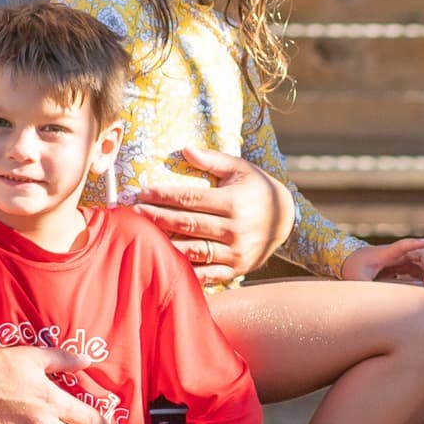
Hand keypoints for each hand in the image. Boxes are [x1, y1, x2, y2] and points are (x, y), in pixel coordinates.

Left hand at [135, 149, 289, 285]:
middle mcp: (235, 229)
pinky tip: (166, 263)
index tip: (143, 192)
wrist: (288, 219)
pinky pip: (207, 274)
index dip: (164, 196)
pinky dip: (186, 271)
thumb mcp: (240, 169)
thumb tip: (185, 149)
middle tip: (135, 213)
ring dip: (166, 244)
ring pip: (193, 250)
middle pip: (187, 224)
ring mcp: (236, 253)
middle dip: (158, 218)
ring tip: (144, 237)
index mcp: (234, 202)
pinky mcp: (237, 270)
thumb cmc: (258, 188)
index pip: (190, 199)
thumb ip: (212, 160)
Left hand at [343, 237, 423, 284]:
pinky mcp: (402, 264)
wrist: (350, 261)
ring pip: (423, 258)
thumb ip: (365, 288)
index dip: (415, 243)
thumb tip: (373, 302)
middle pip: (421, 252)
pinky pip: (419, 267)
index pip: (402, 245)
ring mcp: (400, 258)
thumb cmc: (353, 268)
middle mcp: (396, 254)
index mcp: (385, 254)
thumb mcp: (357, 279)